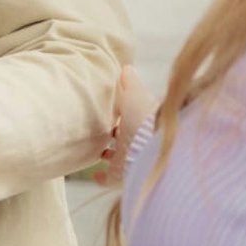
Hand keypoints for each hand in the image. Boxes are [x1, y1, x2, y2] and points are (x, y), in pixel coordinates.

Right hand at [97, 65, 157, 187]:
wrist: (151, 148)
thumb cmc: (144, 118)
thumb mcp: (136, 93)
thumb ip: (130, 82)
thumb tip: (126, 67)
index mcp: (139, 120)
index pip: (130, 115)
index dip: (121, 111)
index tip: (110, 107)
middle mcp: (136, 140)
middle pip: (123, 136)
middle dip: (113, 133)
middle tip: (99, 128)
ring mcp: (130, 158)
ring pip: (117, 156)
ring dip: (106, 154)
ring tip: (93, 149)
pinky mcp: (123, 173)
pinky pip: (111, 177)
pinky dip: (102, 178)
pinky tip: (94, 175)